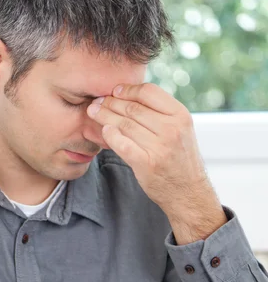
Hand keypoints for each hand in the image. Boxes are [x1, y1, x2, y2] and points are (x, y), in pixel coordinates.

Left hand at [87, 83, 226, 243]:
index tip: (114, 91)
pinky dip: (111, 135)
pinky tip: (104, 131)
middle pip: (133, 108)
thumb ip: (161, 113)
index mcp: (180, 116)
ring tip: (93, 112)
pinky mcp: (146, 164)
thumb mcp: (181, 130)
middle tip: (97, 101)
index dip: (127, 89)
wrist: (188, 191)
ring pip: (125, 124)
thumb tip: (130, 96)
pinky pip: (123, 144)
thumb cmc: (180, 159)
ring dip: (105, 116)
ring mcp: (159, 147)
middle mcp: (171, 129)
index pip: (148, 92)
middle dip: (110, 102)